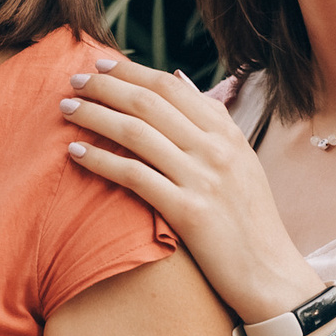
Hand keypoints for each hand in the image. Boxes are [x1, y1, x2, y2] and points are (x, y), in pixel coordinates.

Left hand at [59, 55, 323, 327]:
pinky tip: (75, 152)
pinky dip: (100, 160)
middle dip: (105, 86)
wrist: (270, 272)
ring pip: (136, 133)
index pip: (170, 88)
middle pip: (148, 103)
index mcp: (226, 133)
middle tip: (73, 80)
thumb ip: (212, 120)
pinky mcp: (188, 211)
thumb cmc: (249, 219)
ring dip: (95, 116)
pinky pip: (134, 176)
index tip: (98, 63)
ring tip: (66, 108)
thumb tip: (179, 79)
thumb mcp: (240, 159)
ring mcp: (202, 178)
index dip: (131, 72)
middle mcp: (215, 149)